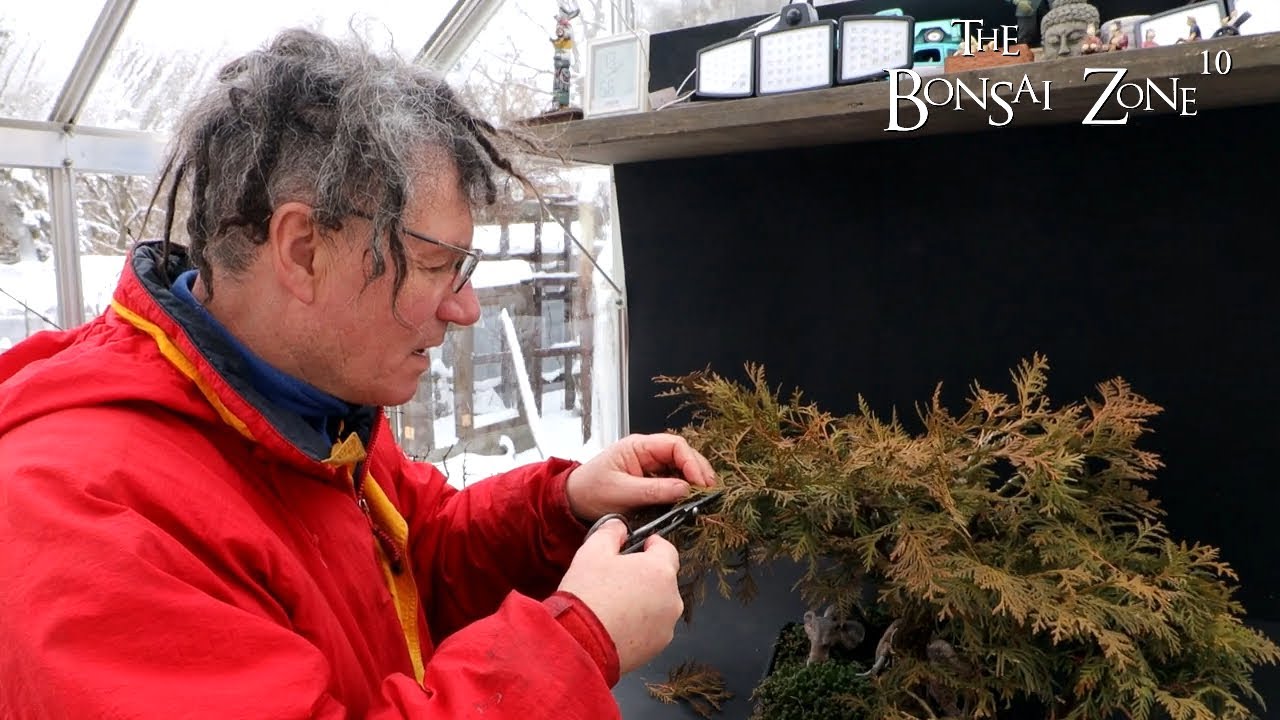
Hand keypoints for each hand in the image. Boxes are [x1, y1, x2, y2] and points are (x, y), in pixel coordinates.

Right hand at [558, 517, 682, 674]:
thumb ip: (611, 532)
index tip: (637, 546)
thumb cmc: (588, 595)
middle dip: (645, 574)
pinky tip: (617, 623)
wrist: (580, 642)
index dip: (651, 544)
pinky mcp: (658, 646)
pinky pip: (653, 627)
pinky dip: (640, 623)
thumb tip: (619, 526)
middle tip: (618, 577)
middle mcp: (672, 598)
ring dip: (644, 600)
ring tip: (615, 604)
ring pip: (659, 603)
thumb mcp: (592, 551)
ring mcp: (667, 625)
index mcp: (660, 570)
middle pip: (663, 577)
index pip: (666, 548)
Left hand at [565, 433, 716, 521]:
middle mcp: (646, 453)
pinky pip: (671, 481)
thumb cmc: (590, 491)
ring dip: (692, 481)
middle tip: (709, 491)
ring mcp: (648, 466)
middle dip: (697, 471)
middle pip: (681, 455)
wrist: (572, 501)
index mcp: (637, 446)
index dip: (691, 462)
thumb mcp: (621, 492)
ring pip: (679, 468)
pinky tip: (689, 501)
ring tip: (702, 497)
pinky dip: (682, 490)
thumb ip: (653, 490)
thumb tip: (684, 490)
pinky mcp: (649, 481)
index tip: (701, 482)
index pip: (674, 446)